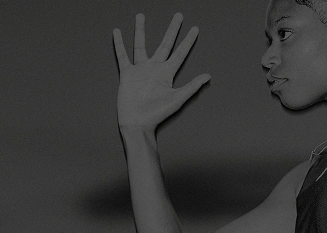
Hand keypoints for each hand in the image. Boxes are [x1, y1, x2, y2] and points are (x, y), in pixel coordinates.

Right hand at [113, 13, 209, 130]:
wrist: (138, 123)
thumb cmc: (157, 114)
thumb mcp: (178, 99)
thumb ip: (192, 86)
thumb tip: (208, 76)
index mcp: (167, 74)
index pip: (180, 54)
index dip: (188, 41)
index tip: (195, 29)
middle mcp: (155, 69)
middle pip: (165, 44)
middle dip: (172, 30)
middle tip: (178, 15)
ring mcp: (141, 70)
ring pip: (140, 45)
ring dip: (141, 30)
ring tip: (141, 15)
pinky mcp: (127, 73)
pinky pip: (123, 55)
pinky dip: (119, 44)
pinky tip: (118, 32)